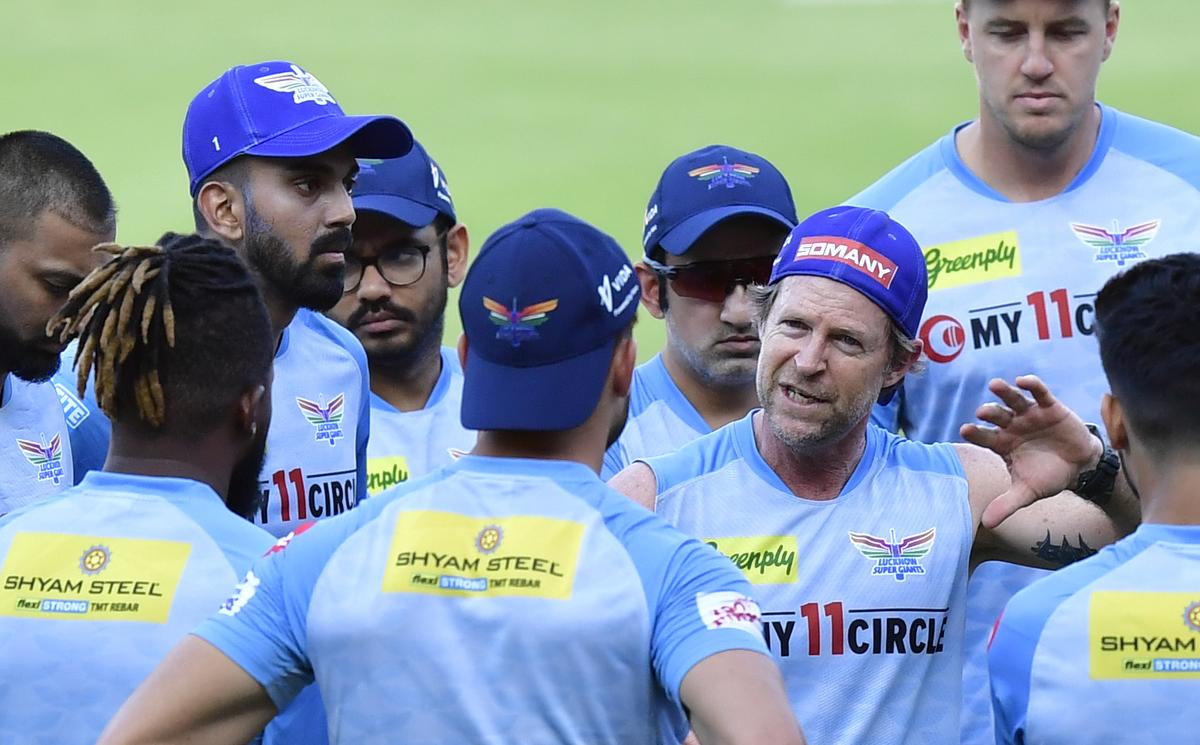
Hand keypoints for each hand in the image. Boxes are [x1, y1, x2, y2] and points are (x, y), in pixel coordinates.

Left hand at [960, 375, 1100, 528]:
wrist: (1079, 467)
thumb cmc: (1048, 476)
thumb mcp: (1028, 492)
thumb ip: (1007, 504)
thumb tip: (987, 523)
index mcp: (1002, 444)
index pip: (984, 437)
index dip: (975, 433)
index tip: (965, 429)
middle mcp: (1012, 426)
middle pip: (996, 416)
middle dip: (989, 413)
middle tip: (981, 412)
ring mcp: (1029, 415)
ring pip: (1013, 401)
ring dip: (1004, 393)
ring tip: (995, 385)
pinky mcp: (1050, 407)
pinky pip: (1040, 393)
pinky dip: (1032, 385)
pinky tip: (1023, 380)